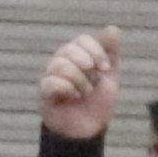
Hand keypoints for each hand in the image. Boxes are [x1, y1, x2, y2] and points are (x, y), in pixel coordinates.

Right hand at [38, 27, 121, 141]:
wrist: (90, 128)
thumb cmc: (98, 101)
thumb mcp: (110, 75)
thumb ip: (111, 52)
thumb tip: (113, 28)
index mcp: (76, 55)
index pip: (82, 40)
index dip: (96, 50)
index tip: (106, 68)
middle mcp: (61, 62)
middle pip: (69, 49)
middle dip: (87, 65)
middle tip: (94, 80)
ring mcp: (50, 76)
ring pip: (60, 64)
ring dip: (80, 80)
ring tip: (85, 92)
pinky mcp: (44, 92)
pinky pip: (51, 82)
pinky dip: (68, 89)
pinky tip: (74, 97)